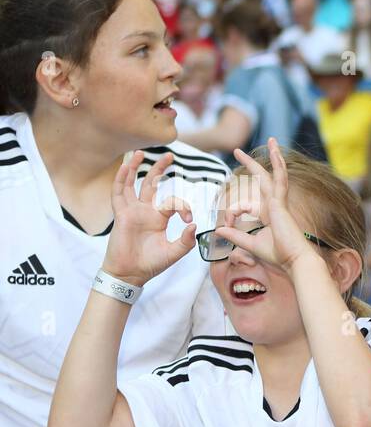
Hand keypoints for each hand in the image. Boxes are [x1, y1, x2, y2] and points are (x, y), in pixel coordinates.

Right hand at [100, 150, 196, 287]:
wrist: (131, 274)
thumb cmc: (151, 264)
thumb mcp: (174, 253)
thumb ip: (186, 241)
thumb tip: (194, 225)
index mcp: (158, 218)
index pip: (172, 202)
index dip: (183, 207)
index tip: (188, 222)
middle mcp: (145, 211)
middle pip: (151, 184)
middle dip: (159, 169)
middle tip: (170, 155)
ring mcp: (132, 211)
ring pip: (133, 184)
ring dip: (136, 168)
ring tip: (141, 152)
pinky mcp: (121, 215)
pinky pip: (119, 193)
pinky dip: (122, 179)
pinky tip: (126, 166)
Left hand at [216, 138, 312, 270]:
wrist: (296, 261)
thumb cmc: (279, 256)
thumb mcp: (250, 244)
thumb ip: (235, 236)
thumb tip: (218, 230)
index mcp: (270, 215)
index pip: (248, 203)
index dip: (232, 211)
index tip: (225, 223)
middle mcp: (276, 206)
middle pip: (264, 179)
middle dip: (252, 164)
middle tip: (239, 151)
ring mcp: (281, 203)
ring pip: (276, 174)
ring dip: (274, 156)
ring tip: (271, 140)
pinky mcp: (282, 203)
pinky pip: (280, 180)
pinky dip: (279, 165)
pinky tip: (277, 152)